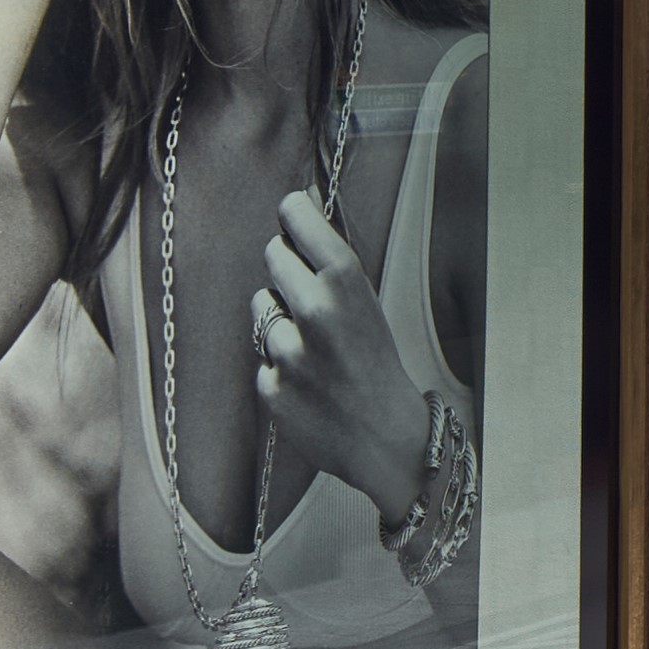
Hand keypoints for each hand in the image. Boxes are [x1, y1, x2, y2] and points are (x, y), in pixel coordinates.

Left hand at [248, 187, 429, 517]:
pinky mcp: (269, 386)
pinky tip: (307, 380)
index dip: (293, 213)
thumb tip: (296, 209)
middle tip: (308, 290)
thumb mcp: (368, 304)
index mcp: (346, 281)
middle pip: (272, 253)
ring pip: (261, 305)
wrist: (388, 438)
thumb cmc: (379, 365)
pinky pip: (261, 354)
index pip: (295, 215)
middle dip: (286, 265)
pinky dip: (278, 363)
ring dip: (279, 319)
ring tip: (313, 346)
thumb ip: (330, 264)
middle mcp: (314, 310)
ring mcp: (288, 351)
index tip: (293, 216)